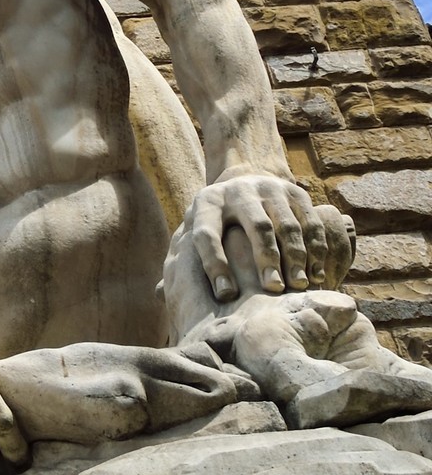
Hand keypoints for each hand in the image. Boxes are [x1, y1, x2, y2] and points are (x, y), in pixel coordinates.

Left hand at [185, 173, 353, 302]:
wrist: (244, 180)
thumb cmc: (215, 222)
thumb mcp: (194, 230)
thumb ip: (180, 261)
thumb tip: (157, 294)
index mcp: (206, 203)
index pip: (206, 233)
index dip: (214, 264)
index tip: (225, 295)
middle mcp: (238, 191)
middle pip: (255, 225)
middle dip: (264, 258)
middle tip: (272, 289)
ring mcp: (270, 189)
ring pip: (286, 224)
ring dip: (295, 257)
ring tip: (298, 286)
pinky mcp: (295, 192)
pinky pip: (310, 222)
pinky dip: (316, 249)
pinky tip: (317, 275)